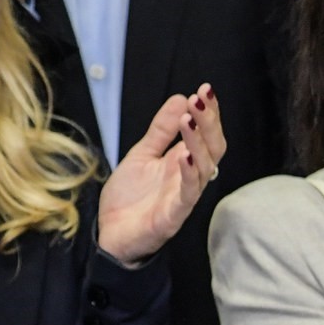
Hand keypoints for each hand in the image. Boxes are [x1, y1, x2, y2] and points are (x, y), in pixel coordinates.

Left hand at [96, 86, 224, 266]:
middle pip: (213, 148)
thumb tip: (179, 98)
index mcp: (184, 162)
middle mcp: (189, 178)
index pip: (207, 134)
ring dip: (198, 141)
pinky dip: (190, 174)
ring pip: (205, 168)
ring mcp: (183, 197)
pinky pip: (188, 194)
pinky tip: (186, 155)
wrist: (110, 235)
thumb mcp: (142, 155)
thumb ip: (160, 130)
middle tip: (202, 98)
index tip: (205, 90)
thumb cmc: (130, 198)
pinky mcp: (174, 215)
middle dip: (210, 122)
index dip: (209, 113)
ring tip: (189, 119)